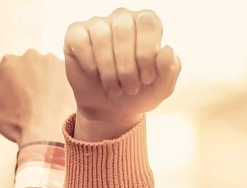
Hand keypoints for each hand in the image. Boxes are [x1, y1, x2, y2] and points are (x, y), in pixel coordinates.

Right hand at [0, 50, 75, 146]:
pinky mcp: (69, 71)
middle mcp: (30, 55)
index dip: (10, 87)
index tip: (16, 101)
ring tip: (47, 103)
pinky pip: (62, 77)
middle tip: (32, 102)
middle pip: (28, 67)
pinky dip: (60, 86)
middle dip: (28, 80)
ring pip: (46, 70)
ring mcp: (52, 61)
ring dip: (45, 81)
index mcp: (8, 62)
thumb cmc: (17, 123)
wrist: (48, 131)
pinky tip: (58, 102)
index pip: (8, 71)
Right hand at [64, 8, 180, 140]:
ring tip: (115, 88)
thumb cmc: (138, 93)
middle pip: (123, 29)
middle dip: (127, 66)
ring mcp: (98, 25)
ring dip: (109, 69)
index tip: (146, 79)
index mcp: (146, 23)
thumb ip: (170, 69)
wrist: (111, 109)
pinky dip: (89, 63)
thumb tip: (166, 49)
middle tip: (130, 88)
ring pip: (101, 36)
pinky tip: (95, 74)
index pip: (148, 23)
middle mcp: (122, 18)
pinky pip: (80, 41)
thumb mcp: (161, 88)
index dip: (146, 53)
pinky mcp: (76, 35)